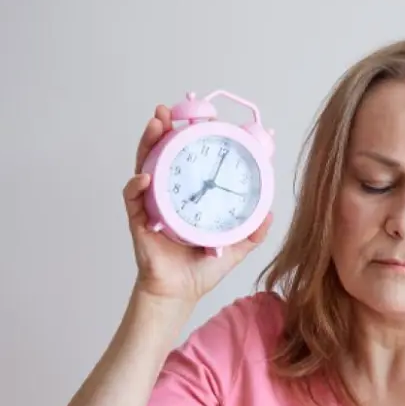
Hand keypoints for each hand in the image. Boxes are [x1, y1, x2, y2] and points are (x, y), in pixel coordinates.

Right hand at [122, 105, 272, 304]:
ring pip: (145, 166)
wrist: (179, 294)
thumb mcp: (234, 247)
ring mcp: (152, 206)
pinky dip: (137, 186)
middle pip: (163, 154)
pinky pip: (133, 199)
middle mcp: (168, 195)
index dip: (192, 138)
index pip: (189, 159)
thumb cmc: (202, 269)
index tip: (202, 118)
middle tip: (168, 110)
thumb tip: (271, 213)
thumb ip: (252, 231)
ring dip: (148, 143)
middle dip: (164, 130)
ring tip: (156, 124)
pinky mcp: (139, 221)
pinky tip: (145, 177)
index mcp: (189, 195)